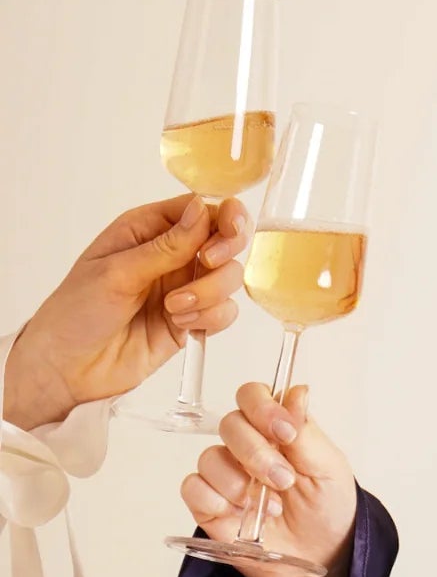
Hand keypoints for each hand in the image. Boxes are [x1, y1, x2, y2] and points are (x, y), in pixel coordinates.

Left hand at [3, 193, 251, 429]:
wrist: (68, 367)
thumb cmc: (77, 312)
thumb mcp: (117, 272)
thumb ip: (166, 246)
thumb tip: (203, 210)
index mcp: (147, 229)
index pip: (201, 209)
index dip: (223, 216)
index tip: (225, 234)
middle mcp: (171, 255)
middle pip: (225, 239)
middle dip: (224, 253)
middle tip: (206, 264)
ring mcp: (184, 288)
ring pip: (229, 277)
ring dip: (210, 292)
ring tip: (174, 309)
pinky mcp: (191, 320)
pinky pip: (224, 312)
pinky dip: (211, 318)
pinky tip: (180, 325)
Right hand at [179, 380, 358, 576]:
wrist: (320, 560)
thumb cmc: (328, 510)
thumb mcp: (329, 469)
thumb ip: (307, 431)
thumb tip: (297, 391)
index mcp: (276, 428)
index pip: (252, 396)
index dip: (263, 408)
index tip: (285, 432)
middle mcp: (247, 446)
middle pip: (229, 424)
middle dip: (256, 453)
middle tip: (283, 480)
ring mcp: (225, 475)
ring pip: (209, 458)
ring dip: (240, 484)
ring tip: (270, 508)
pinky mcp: (208, 505)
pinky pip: (193, 489)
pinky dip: (216, 501)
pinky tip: (241, 516)